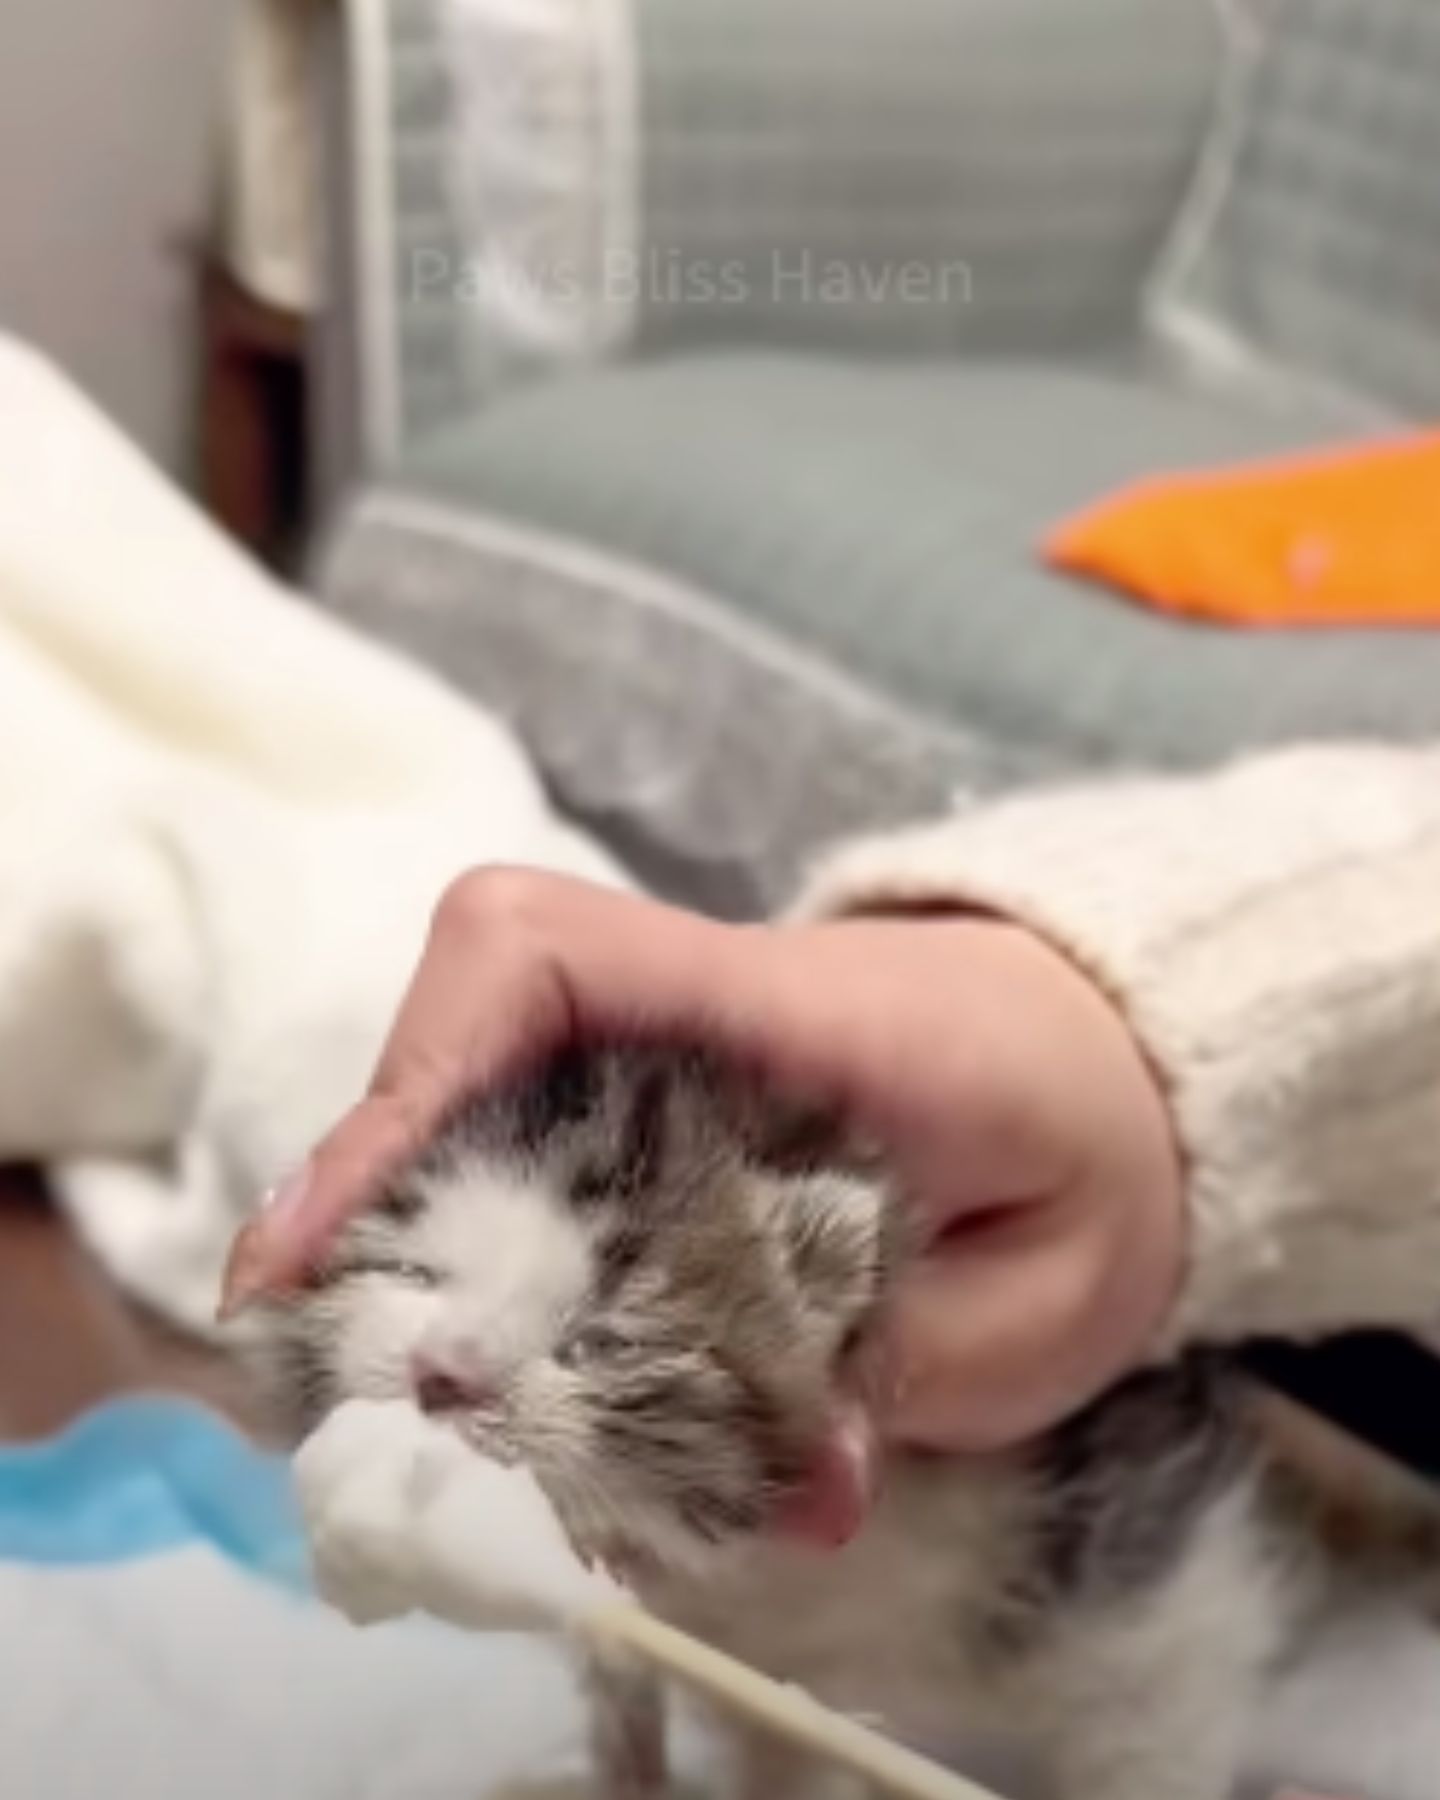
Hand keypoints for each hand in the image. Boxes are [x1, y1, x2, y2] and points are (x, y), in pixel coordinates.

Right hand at [222, 869, 1184, 1449]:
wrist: (1132, 1065)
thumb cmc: (1095, 1160)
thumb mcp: (1031, 1302)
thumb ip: (886, 1383)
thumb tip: (789, 1501)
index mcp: (790, 1012)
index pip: (547, 955)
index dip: (412, 1080)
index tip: (327, 1240)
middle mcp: (698, 1002)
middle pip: (469, 1036)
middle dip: (389, 1200)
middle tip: (344, 1364)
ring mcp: (676, 1043)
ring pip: (491, 1098)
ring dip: (434, 1235)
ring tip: (420, 1378)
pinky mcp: (674, 1099)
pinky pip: (549, 1146)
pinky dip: (506, 1247)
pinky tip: (513, 1355)